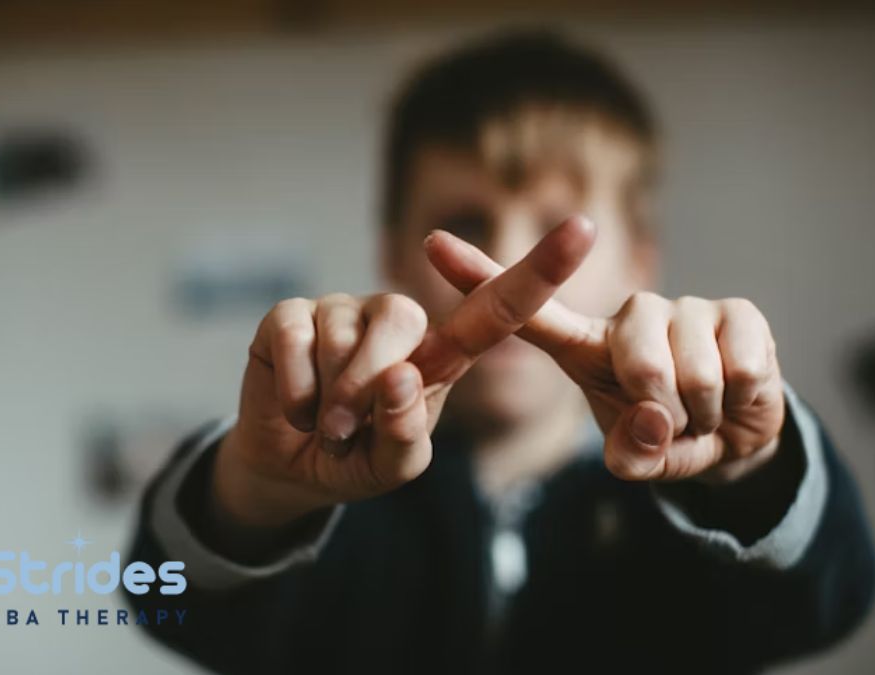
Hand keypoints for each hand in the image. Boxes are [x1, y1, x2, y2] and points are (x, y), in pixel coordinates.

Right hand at [213, 218, 595, 529]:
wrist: (289, 466)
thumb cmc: (355, 458)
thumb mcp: (393, 467)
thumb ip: (404, 434)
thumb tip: (399, 375)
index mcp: (441, 354)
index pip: (498, 309)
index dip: (541, 270)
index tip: (585, 228)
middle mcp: (398, 321)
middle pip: (403, 326)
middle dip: (368, 389)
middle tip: (345, 432)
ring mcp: (344, 309)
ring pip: (342, 339)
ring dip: (326, 398)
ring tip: (321, 421)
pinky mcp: (292, 312)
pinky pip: (294, 339)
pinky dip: (294, 389)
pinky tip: (294, 405)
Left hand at [425, 217, 785, 483]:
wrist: (739, 437)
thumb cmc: (670, 439)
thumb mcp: (640, 458)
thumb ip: (633, 454)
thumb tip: (651, 423)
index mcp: (587, 346)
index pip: (528, 311)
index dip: (481, 277)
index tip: (431, 242)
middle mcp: (631, 314)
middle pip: (638, 362)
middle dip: (664, 413)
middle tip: (672, 423)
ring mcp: (685, 308)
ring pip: (691, 371)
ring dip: (702, 412)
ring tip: (700, 410)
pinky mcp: (737, 311)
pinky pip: (738, 368)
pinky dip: (739, 400)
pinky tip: (735, 392)